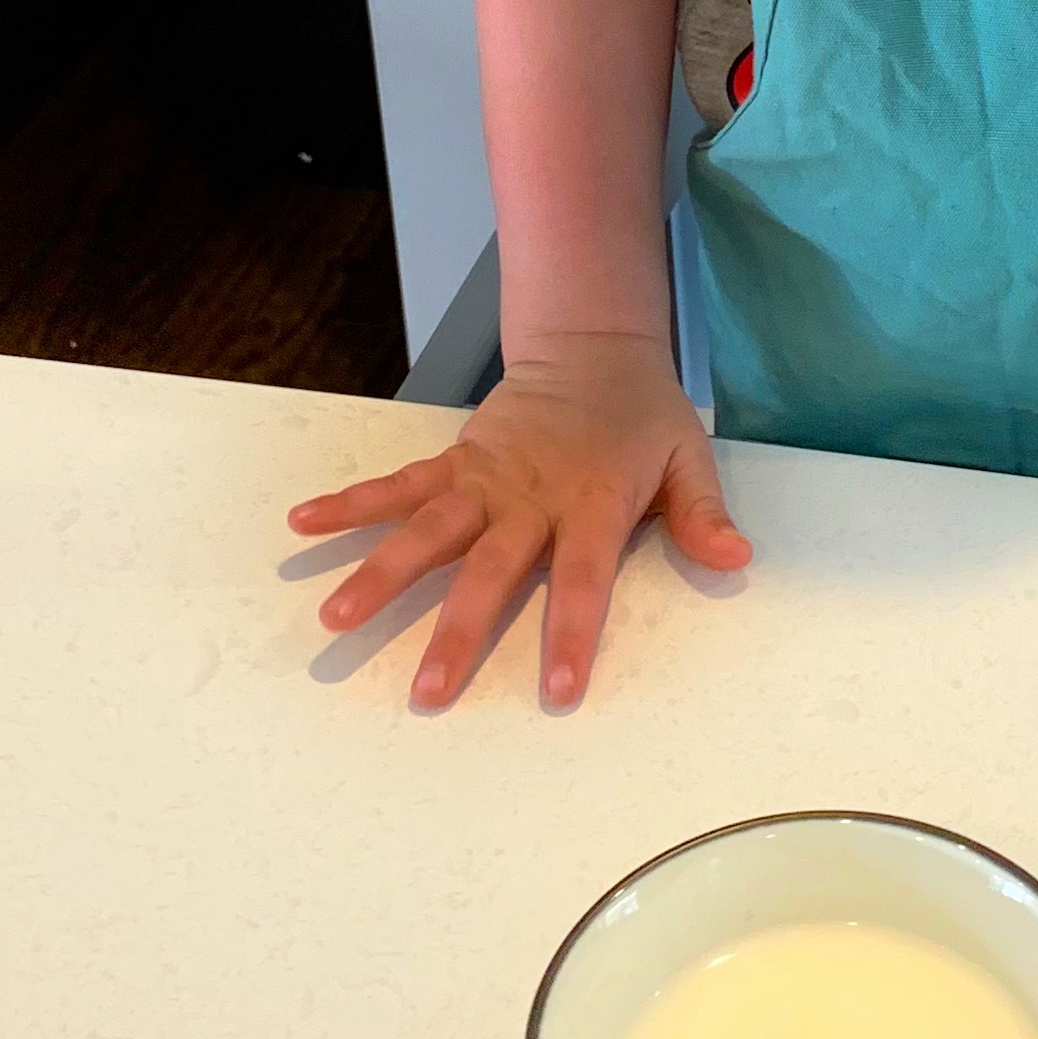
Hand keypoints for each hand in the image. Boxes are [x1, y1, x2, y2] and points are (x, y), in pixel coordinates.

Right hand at [288, 331, 749, 711]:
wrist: (594, 347)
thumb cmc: (643, 415)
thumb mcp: (688, 457)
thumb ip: (703, 513)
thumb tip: (736, 556)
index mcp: (590, 504)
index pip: (584, 581)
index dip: (573, 634)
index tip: (558, 691)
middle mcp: (528, 498)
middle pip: (489, 571)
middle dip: (457, 631)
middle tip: (427, 689)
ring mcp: (483, 479)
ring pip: (427, 531)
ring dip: (381, 573)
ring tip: (336, 617)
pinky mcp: (455, 461)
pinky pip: (398, 485)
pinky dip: (349, 503)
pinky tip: (301, 525)